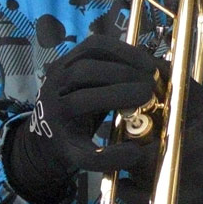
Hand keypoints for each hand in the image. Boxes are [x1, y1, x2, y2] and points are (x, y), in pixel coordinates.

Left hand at [5, 34, 165, 203]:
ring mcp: (62, 65)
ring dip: (125, 56)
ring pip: (91, 51)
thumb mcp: (84, 159)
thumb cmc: (71, 144)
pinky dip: (121, 48)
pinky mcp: (73, 55)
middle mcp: (53, 84)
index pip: (83, 100)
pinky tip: (140, 60)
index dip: (117, 96)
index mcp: (55, 112)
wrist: (51, 128)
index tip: (147, 99)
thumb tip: (136, 152)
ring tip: (150, 68)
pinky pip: (96, 44)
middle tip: (151, 85)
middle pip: (86, 72)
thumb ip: (107, 159)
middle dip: (122, 76)